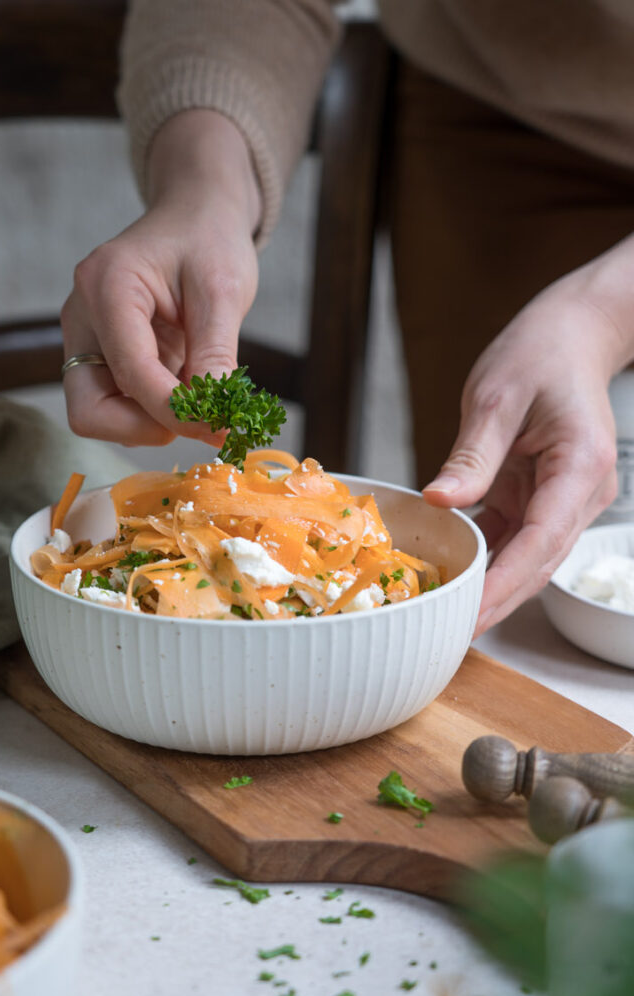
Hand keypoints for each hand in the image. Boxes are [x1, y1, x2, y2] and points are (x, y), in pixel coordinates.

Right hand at [60, 111, 260, 446]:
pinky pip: (113, 406)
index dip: (175, 411)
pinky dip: (151, 413)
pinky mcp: (98, 356)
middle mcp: (82, 315)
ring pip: (96, 415)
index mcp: (107, 285)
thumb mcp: (224, 292)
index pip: (131, 372)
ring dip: (149, 423)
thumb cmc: (209, 241)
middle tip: (195, 419)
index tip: (221, 428)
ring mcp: (85, 339)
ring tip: (195, 396)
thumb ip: (216, 357)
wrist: (196, 217)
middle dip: (145, 427)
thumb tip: (218, 423)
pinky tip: (184, 390)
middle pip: (88, 409)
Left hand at [423, 274, 624, 634]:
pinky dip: (488, 558)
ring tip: (447, 618)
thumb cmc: (539, 354)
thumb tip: (440, 501)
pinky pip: (515, 537)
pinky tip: (453, 578)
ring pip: (529, 557)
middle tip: (451, 634)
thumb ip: (472, 455)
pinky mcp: (544, 496)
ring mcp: (566, 497)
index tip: (472, 613)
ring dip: (492, 586)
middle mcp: (581, 491)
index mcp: (578, 466)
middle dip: (498, 600)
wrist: (571, 335)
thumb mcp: (496, 396)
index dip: (506, 582)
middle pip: (539, 560)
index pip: (542, 539)